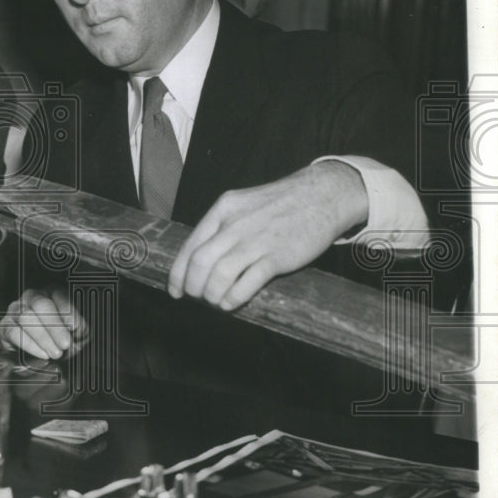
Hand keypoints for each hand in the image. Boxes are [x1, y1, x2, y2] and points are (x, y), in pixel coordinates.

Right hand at [0, 288, 88, 359]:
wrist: (42, 354)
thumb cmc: (61, 339)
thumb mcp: (76, 333)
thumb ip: (80, 330)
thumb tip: (77, 330)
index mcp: (52, 292)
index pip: (59, 295)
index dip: (68, 310)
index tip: (75, 327)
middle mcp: (32, 296)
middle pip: (41, 304)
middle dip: (55, 326)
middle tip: (66, 344)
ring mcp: (16, 309)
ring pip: (26, 317)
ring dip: (43, 337)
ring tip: (56, 353)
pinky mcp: (5, 326)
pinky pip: (13, 332)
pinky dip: (30, 345)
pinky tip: (43, 354)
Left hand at [169, 161, 368, 310]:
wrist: (322, 195)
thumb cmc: (280, 204)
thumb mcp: (243, 206)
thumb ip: (223, 226)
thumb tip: (202, 258)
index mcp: (223, 210)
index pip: (190, 246)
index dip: (178, 273)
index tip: (175, 290)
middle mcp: (235, 224)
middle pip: (200, 262)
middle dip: (193, 286)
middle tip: (197, 297)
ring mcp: (256, 240)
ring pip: (220, 274)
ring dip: (211, 294)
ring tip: (215, 301)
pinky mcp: (278, 256)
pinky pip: (247, 282)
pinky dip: (233, 297)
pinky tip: (230, 303)